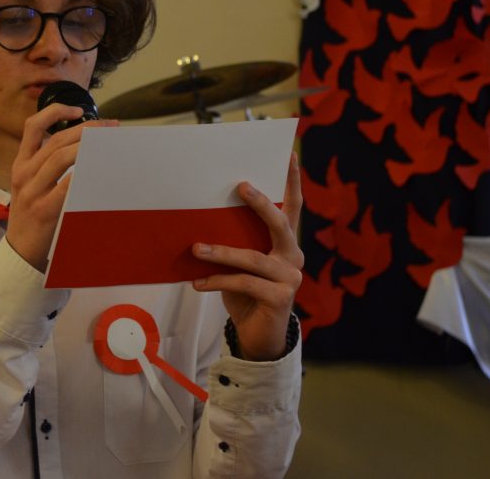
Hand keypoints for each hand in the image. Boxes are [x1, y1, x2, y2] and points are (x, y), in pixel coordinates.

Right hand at [6, 105, 117, 271]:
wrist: (20, 251)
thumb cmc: (31, 215)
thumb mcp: (30, 185)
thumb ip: (46, 166)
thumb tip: (82, 145)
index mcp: (20, 165)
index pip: (32, 127)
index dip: (55, 112)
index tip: (78, 110)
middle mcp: (23, 174)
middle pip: (55, 140)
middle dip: (86, 129)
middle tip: (109, 126)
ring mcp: (32, 192)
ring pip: (60, 158)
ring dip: (87, 147)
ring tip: (108, 143)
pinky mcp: (44, 210)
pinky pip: (66, 186)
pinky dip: (83, 174)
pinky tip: (99, 169)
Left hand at [191, 153, 303, 360]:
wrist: (257, 336)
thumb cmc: (245, 293)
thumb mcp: (239, 263)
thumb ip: (234, 241)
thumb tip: (201, 220)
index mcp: (284, 242)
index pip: (292, 206)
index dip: (292, 181)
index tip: (289, 154)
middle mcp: (293, 256)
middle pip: (280, 223)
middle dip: (260, 203)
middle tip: (240, 186)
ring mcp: (290, 278)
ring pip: (253, 257)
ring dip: (222, 252)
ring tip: (196, 248)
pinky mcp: (281, 298)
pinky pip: (245, 283)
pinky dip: (218, 280)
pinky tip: (197, 283)